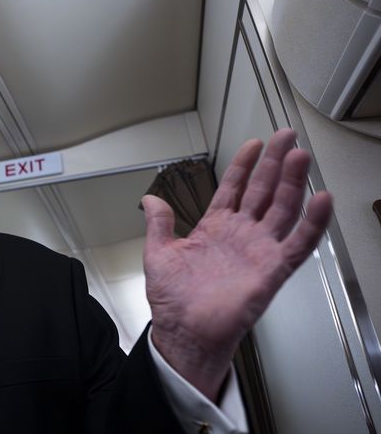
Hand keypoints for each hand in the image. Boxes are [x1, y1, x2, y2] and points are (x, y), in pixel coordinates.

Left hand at [142, 129, 331, 399]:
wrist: (183, 331)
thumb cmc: (173, 299)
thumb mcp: (158, 253)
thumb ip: (158, 224)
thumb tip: (150, 200)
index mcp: (214, 229)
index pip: (234, 188)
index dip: (244, 165)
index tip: (254, 144)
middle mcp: (240, 236)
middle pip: (263, 191)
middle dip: (275, 163)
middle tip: (287, 137)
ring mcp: (257, 250)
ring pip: (282, 209)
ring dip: (293, 183)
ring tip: (300, 157)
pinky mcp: (271, 270)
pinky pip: (297, 244)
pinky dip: (311, 223)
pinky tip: (320, 200)